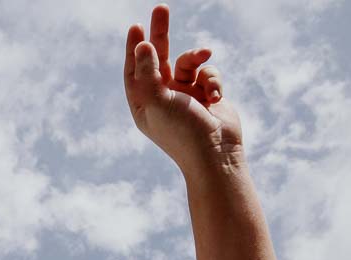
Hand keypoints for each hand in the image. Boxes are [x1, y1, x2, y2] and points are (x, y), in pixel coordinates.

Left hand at [124, 6, 240, 173]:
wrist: (216, 154)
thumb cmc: (182, 132)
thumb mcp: (159, 100)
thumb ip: (148, 72)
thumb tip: (143, 44)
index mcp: (144, 104)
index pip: (135, 70)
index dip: (135, 48)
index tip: (137, 26)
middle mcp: (163, 98)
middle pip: (158, 58)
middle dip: (160, 33)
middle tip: (161, 8)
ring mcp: (185, 96)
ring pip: (188, 62)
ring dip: (196, 57)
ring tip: (203, 56)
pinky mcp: (207, 95)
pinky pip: (208, 73)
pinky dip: (213, 79)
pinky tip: (215, 97)